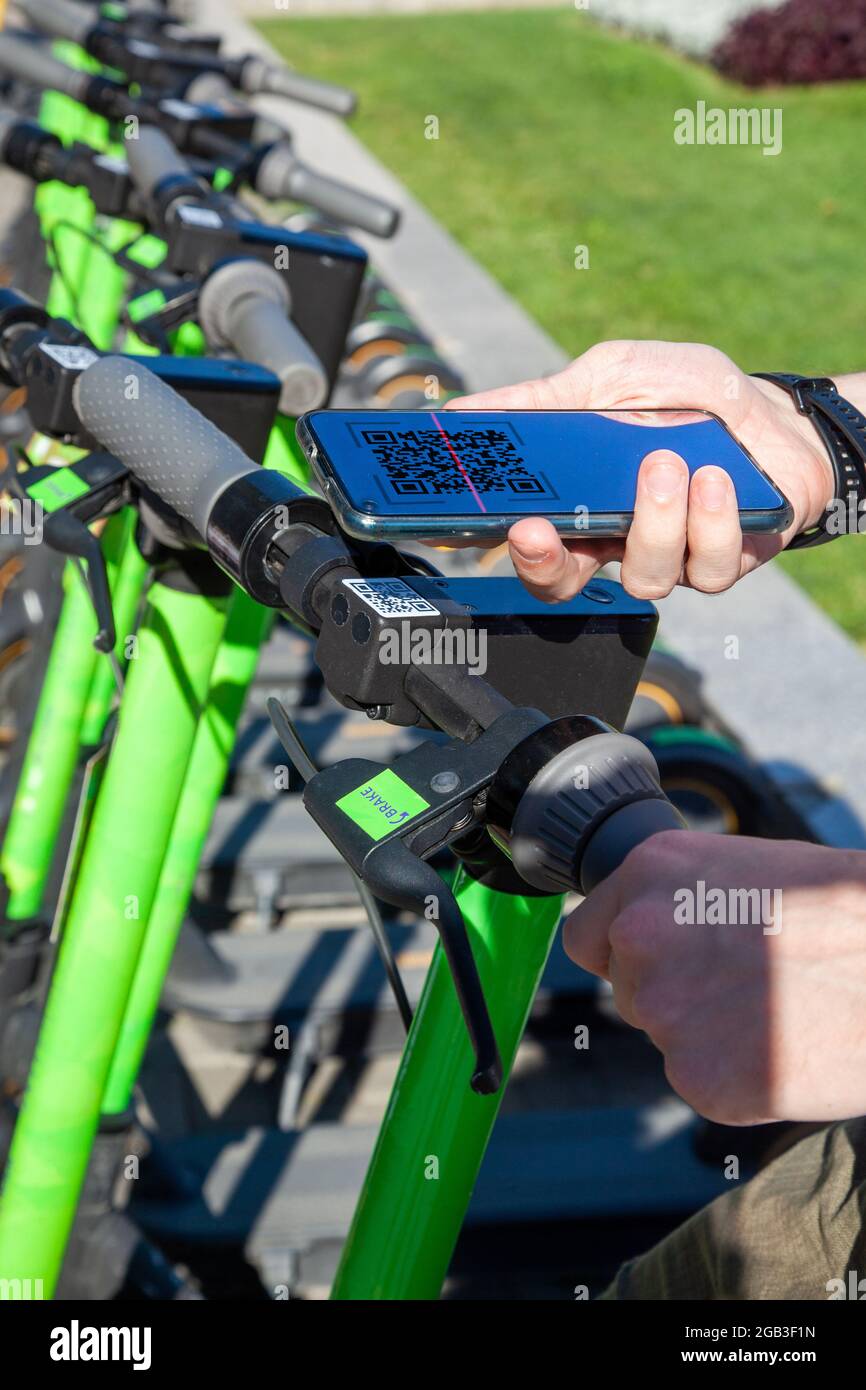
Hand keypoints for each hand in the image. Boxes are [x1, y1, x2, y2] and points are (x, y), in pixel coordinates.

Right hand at [451, 341, 833, 601]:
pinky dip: (709, 523)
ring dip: (652, 522)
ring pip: (642, 577)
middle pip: (561, 584)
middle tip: (536, 528)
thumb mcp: (614, 376)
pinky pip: (707, 569)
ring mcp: (668, 558)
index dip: (489, 541)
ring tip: (666, 464)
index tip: (465, 526)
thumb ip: (546, 397)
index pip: (522, 538)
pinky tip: (714, 480)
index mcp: (575, 502)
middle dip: (544, 563)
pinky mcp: (720, 564)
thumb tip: (462, 412)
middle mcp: (613, 540)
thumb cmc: (688, 396)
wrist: (776, 413)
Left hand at [565, 831, 865, 1123]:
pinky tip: (785, 1048)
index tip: (667, 963)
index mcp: (650, 872)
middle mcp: (641, 934)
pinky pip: (703, 1083)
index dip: (627, 954)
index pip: (587, 936)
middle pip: (630, 990)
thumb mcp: (748, 868)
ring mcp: (665, 1008)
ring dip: (709, 1035)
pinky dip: (738, 1078)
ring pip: (668, 1036)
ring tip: (777, 1011)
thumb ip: (683, 898)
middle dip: (677, 994)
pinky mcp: (697, 1076)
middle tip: (748, 986)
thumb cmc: (845, 913)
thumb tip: (654, 929)